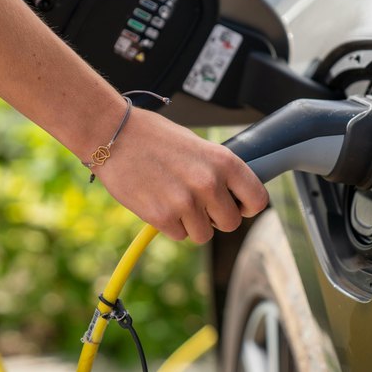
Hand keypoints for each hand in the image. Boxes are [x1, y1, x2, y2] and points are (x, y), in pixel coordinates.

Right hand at [93, 107, 268, 242]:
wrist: (113, 135)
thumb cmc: (153, 136)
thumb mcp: (197, 144)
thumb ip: (217, 169)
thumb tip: (233, 192)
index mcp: (223, 161)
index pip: (257, 199)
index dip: (247, 206)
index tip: (236, 205)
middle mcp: (209, 183)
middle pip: (230, 224)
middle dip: (216, 218)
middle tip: (200, 204)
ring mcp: (186, 202)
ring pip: (203, 234)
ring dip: (192, 224)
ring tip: (175, 200)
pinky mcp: (162, 217)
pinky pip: (178, 235)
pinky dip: (170, 224)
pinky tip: (158, 201)